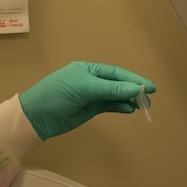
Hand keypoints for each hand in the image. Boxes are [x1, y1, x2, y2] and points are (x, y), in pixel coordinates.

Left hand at [19, 61, 155, 140]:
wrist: (36, 117)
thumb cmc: (57, 96)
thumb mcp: (84, 89)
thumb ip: (111, 89)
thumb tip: (136, 89)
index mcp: (88, 70)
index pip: (115, 73)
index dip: (133, 79)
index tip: (149, 87)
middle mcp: (91, 80)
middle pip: (118, 83)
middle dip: (134, 89)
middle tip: (150, 97)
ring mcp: (91, 95)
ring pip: (115, 96)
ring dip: (129, 99)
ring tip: (143, 106)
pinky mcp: (90, 108)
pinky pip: (109, 105)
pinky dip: (120, 107)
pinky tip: (130, 109)